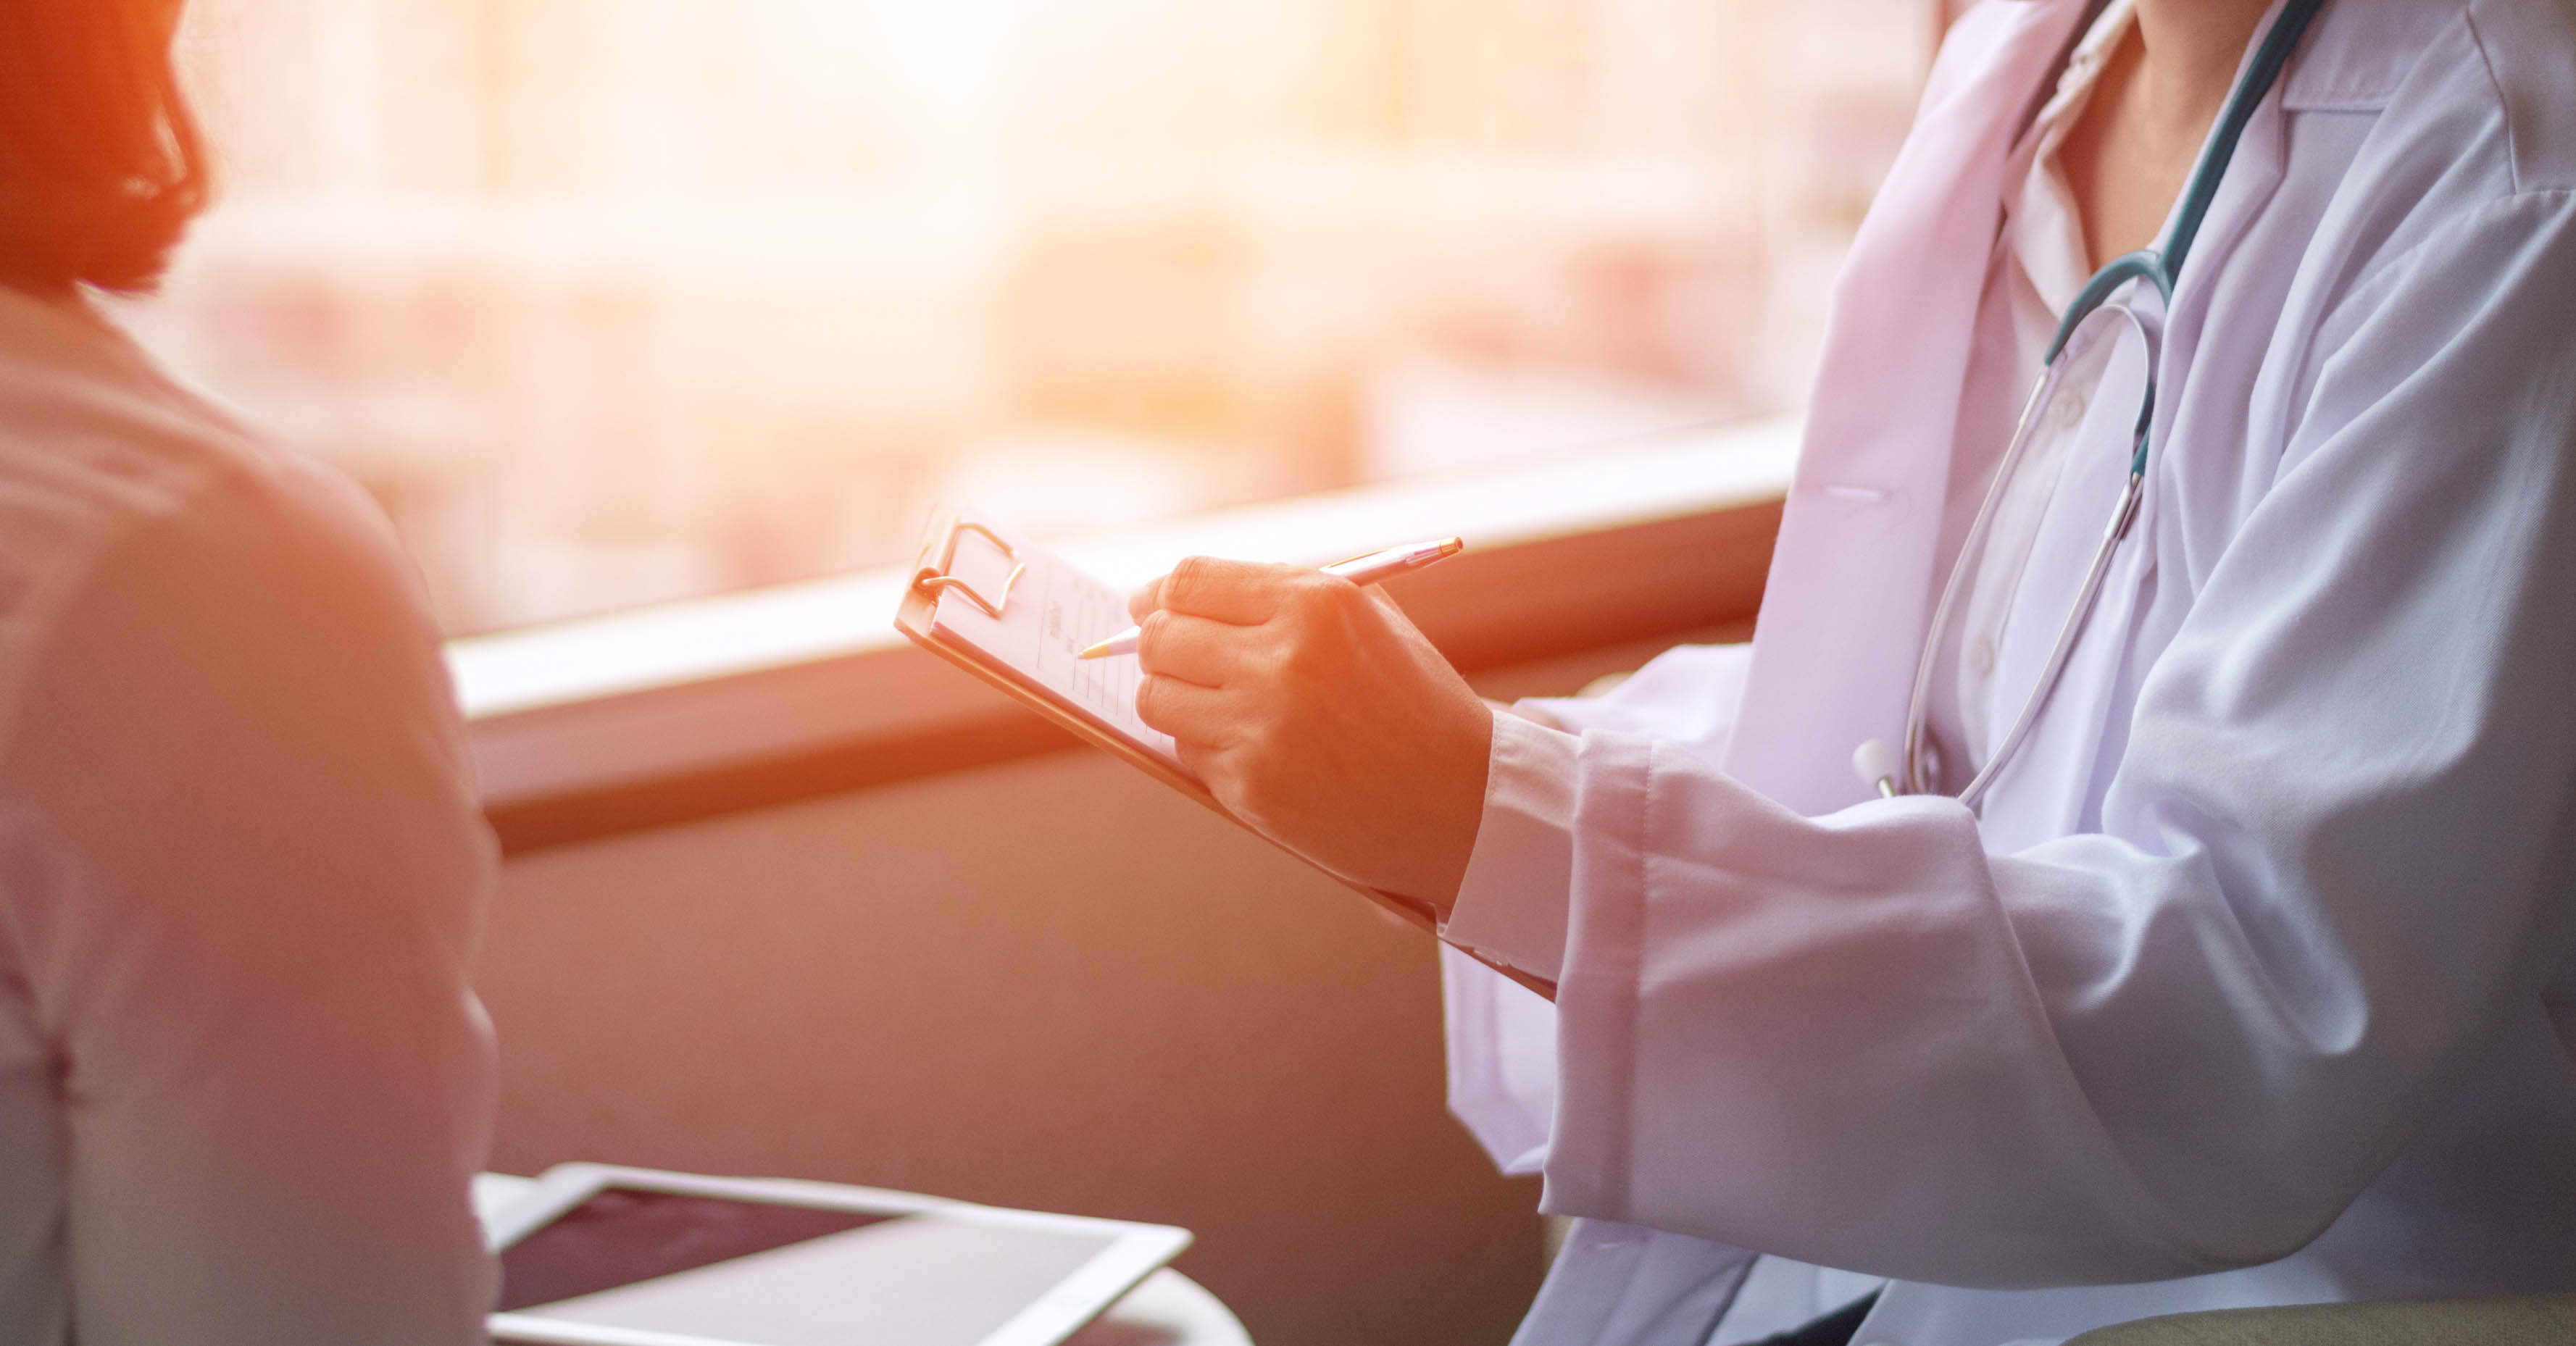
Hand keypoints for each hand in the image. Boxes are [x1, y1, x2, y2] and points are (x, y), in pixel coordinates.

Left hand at [1129, 557, 1492, 913]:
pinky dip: (1207, 745)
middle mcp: (1283, 660)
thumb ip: (1284, 593)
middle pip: (1160, 637)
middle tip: (1176, 654)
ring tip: (1216, 701)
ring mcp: (1262, 728)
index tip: (1150, 604)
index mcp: (1316, 604)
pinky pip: (1186, 750)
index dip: (1159, 593)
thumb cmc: (1414, 702)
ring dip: (1174, 696)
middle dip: (1158, 642)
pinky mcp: (1250, 786)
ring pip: (1157, 696)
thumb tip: (1179, 593)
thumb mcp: (1368, 620)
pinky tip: (1255, 747)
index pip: (1190, 581)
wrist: (1462, 801)